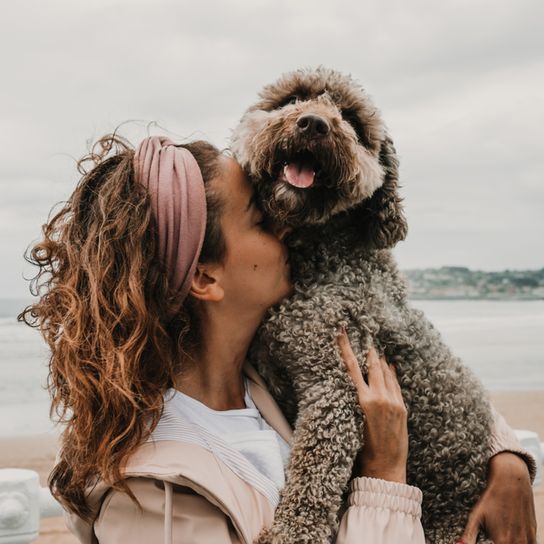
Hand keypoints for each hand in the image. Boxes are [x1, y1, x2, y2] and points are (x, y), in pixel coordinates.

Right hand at [337, 331, 407, 483]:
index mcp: (363, 400)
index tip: (342, 332)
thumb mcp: (353, 420)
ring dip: (381, 362)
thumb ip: (356, 399)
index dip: (346, 348)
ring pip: (386, 373)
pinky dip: (392, 374)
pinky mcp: (402, 408)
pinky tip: (391, 366)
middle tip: (367, 341)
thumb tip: (355, 383)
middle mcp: (379, 397)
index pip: (352, 367)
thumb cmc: (363, 448)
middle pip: (373, 366)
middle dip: (369, 353)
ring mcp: (393, 402)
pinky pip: (396, 385)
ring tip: (377, 352)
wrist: (384, 466)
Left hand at [460, 452, 536, 542]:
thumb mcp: (476, 515)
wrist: (511, 480)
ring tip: (501, 533)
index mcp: (503, 541)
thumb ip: (469, 536)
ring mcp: (528, 538)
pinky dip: (520, 542)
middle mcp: (518, 542)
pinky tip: (510, 534)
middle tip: (493, 536)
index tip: (488, 540)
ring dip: (510, 543)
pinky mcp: (533, 532)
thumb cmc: (491, 497)